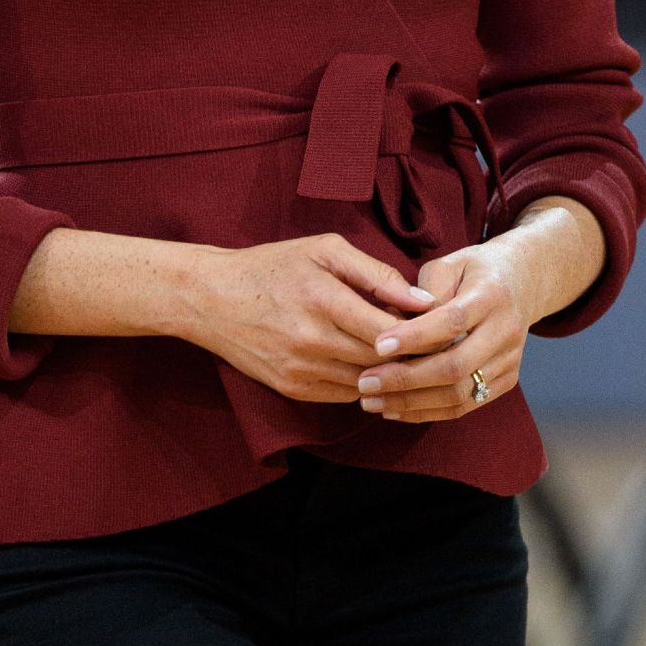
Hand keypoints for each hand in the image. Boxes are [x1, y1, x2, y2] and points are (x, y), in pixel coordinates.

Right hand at [187, 233, 434, 405]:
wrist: (211, 298)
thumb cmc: (273, 266)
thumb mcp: (324, 250)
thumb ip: (376, 274)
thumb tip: (423, 301)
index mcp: (322, 299)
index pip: (388, 330)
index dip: (418, 333)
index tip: (434, 326)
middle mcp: (311, 339)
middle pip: (380, 360)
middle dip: (408, 353)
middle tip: (427, 342)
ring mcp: (299, 369)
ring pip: (365, 382)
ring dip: (386, 371)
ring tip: (400, 354)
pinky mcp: (291, 388)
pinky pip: (343, 395)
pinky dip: (360, 381)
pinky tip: (365, 364)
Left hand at [353, 236, 536, 422]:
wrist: (523, 282)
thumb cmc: (472, 271)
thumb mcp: (449, 264)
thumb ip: (423, 292)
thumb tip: (394, 326)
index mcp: (491, 295)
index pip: (452, 321)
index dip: (414, 337)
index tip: (378, 346)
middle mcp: (506, 331)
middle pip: (455, 366)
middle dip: (405, 379)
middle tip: (366, 383)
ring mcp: (509, 360)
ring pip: (459, 394)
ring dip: (411, 403)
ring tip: (372, 402)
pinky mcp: (507, 380)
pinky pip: (465, 406)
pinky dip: (427, 412)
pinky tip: (395, 409)